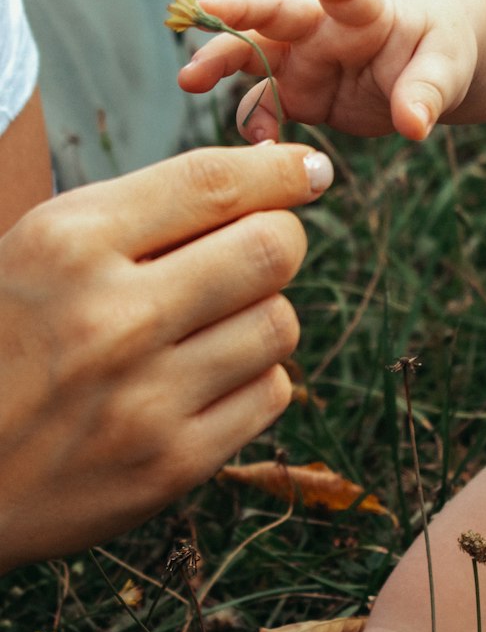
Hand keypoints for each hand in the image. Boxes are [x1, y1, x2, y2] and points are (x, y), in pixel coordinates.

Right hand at [0, 142, 332, 572]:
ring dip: (261, 316)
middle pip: (272, 251)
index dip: (280, 170)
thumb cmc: (0, 347)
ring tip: (212, 326)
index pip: (212, 184)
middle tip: (259, 252)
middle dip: (280, 241)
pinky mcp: (176, 463)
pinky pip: (272, 393)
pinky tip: (207, 380)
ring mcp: (148, 398)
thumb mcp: (33, 256)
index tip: (309, 169)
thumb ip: (138, 218)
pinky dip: (255, 378)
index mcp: (66, 244)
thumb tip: (269, 176)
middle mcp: (113, 318)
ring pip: (279, 324)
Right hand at [177, 0, 478, 141]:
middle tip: (202, 16)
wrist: (425, 71)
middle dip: (237, 13)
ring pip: (252, 56)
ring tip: (190, 82)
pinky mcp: (296, 96)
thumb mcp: (446, 68)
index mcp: (363, 8)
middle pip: (273, 13)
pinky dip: (256, 128)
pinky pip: (265, 109)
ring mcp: (301, 61)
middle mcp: (321, 27)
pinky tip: (256, 150)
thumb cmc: (438, 51)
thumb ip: (428, 93)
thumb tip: (414, 126)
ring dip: (219, 65)